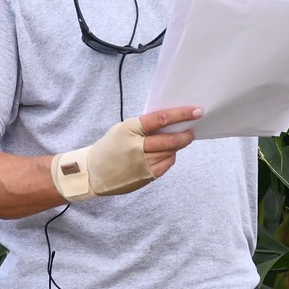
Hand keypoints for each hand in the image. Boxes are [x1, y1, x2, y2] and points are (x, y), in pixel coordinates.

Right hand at [49, 106, 202, 201]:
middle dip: (185, 135)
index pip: (161, 118)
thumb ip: (145, 127)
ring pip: (170, 153)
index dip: (181, 114)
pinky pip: (166, 165)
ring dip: (178, 146)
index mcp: (130, 129)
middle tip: (192, 131)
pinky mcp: (145, 176)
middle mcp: (137, 147)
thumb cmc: (110, 146)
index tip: (196, 112)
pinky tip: (168, 153)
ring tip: (180, 140)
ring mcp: (142, 164)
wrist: (93, 172)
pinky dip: (170, 157)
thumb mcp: (123, 129)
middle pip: (169, 140)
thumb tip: (171, 124)